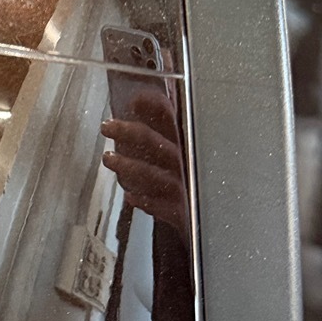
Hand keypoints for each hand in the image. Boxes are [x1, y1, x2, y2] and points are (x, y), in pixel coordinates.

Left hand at [101, 85, 185, 227]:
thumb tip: (136, 102)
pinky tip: (130, 196)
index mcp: (187, 143)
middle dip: (129, 133)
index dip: (155, 107)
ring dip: (128, 166)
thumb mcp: (177, 151)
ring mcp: (186, 188)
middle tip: (106, 126)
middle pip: (155, 143)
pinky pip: (162, 207)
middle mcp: (187, 162)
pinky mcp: (183, 212)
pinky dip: (145, 201)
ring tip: (108, 159)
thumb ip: (161, 129)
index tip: (136, 100)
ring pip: (153, 174)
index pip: (172, 120)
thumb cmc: (189, 179)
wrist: (215, 220)